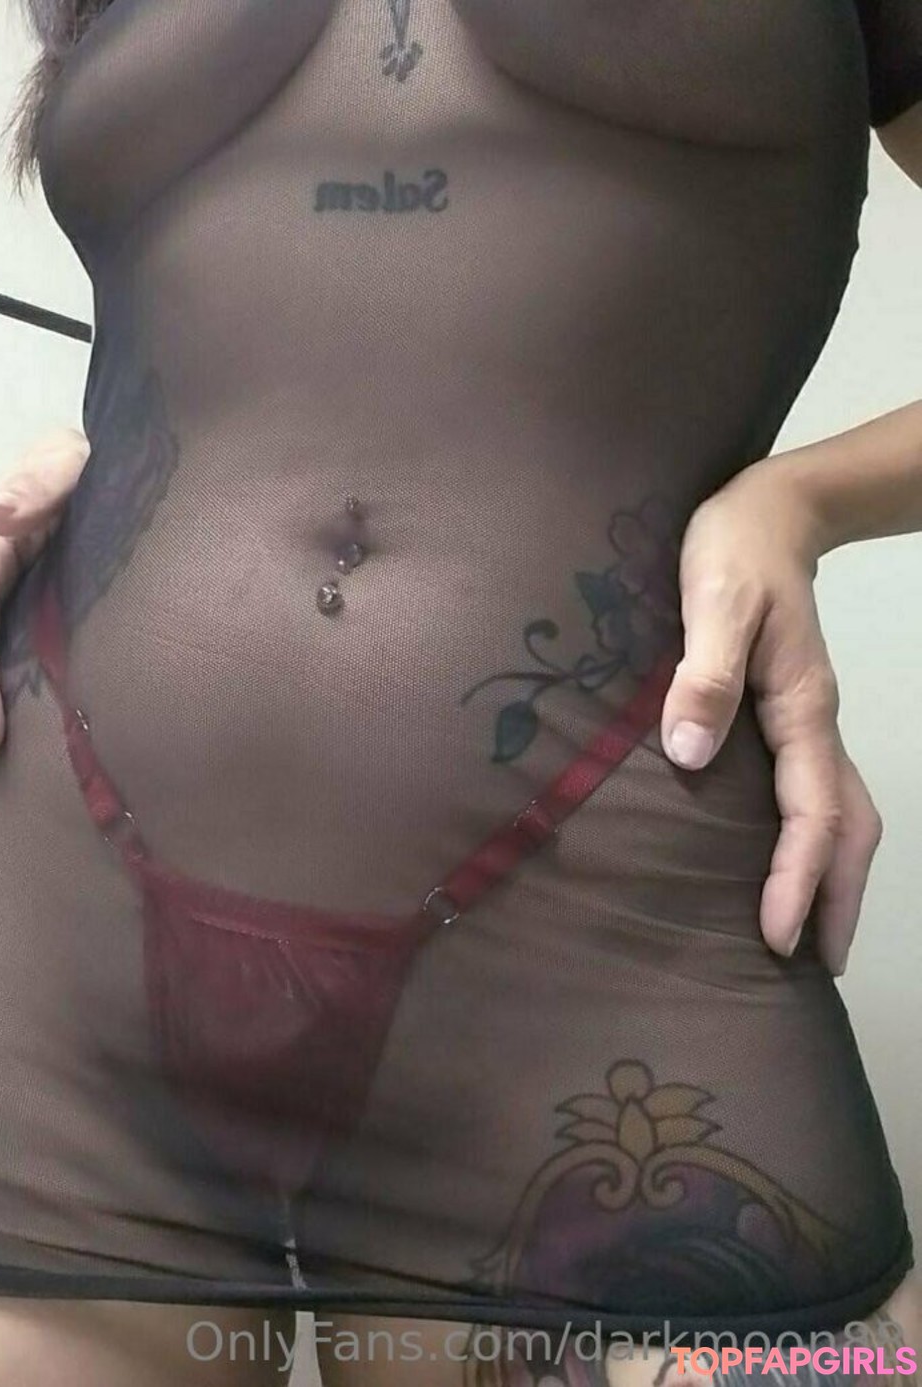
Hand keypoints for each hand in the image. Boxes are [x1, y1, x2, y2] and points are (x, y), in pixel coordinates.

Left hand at [659, 460, 881, 976]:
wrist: (766, 510)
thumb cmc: (733, 552)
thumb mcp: (714, 601)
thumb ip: (704, 671)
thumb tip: (690, 752)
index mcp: (800, 706)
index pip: (813, 810)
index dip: (799, 876)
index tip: (779, 936)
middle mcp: (814, 722)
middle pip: (848, 825)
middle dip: (837, 897)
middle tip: (815, 966)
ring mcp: (808, 719)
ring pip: (842, 812)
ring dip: (833, 875)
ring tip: (811, 936)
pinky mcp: (789, 713)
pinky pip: (817, 791)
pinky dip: (816, 840)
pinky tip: (786, 862)